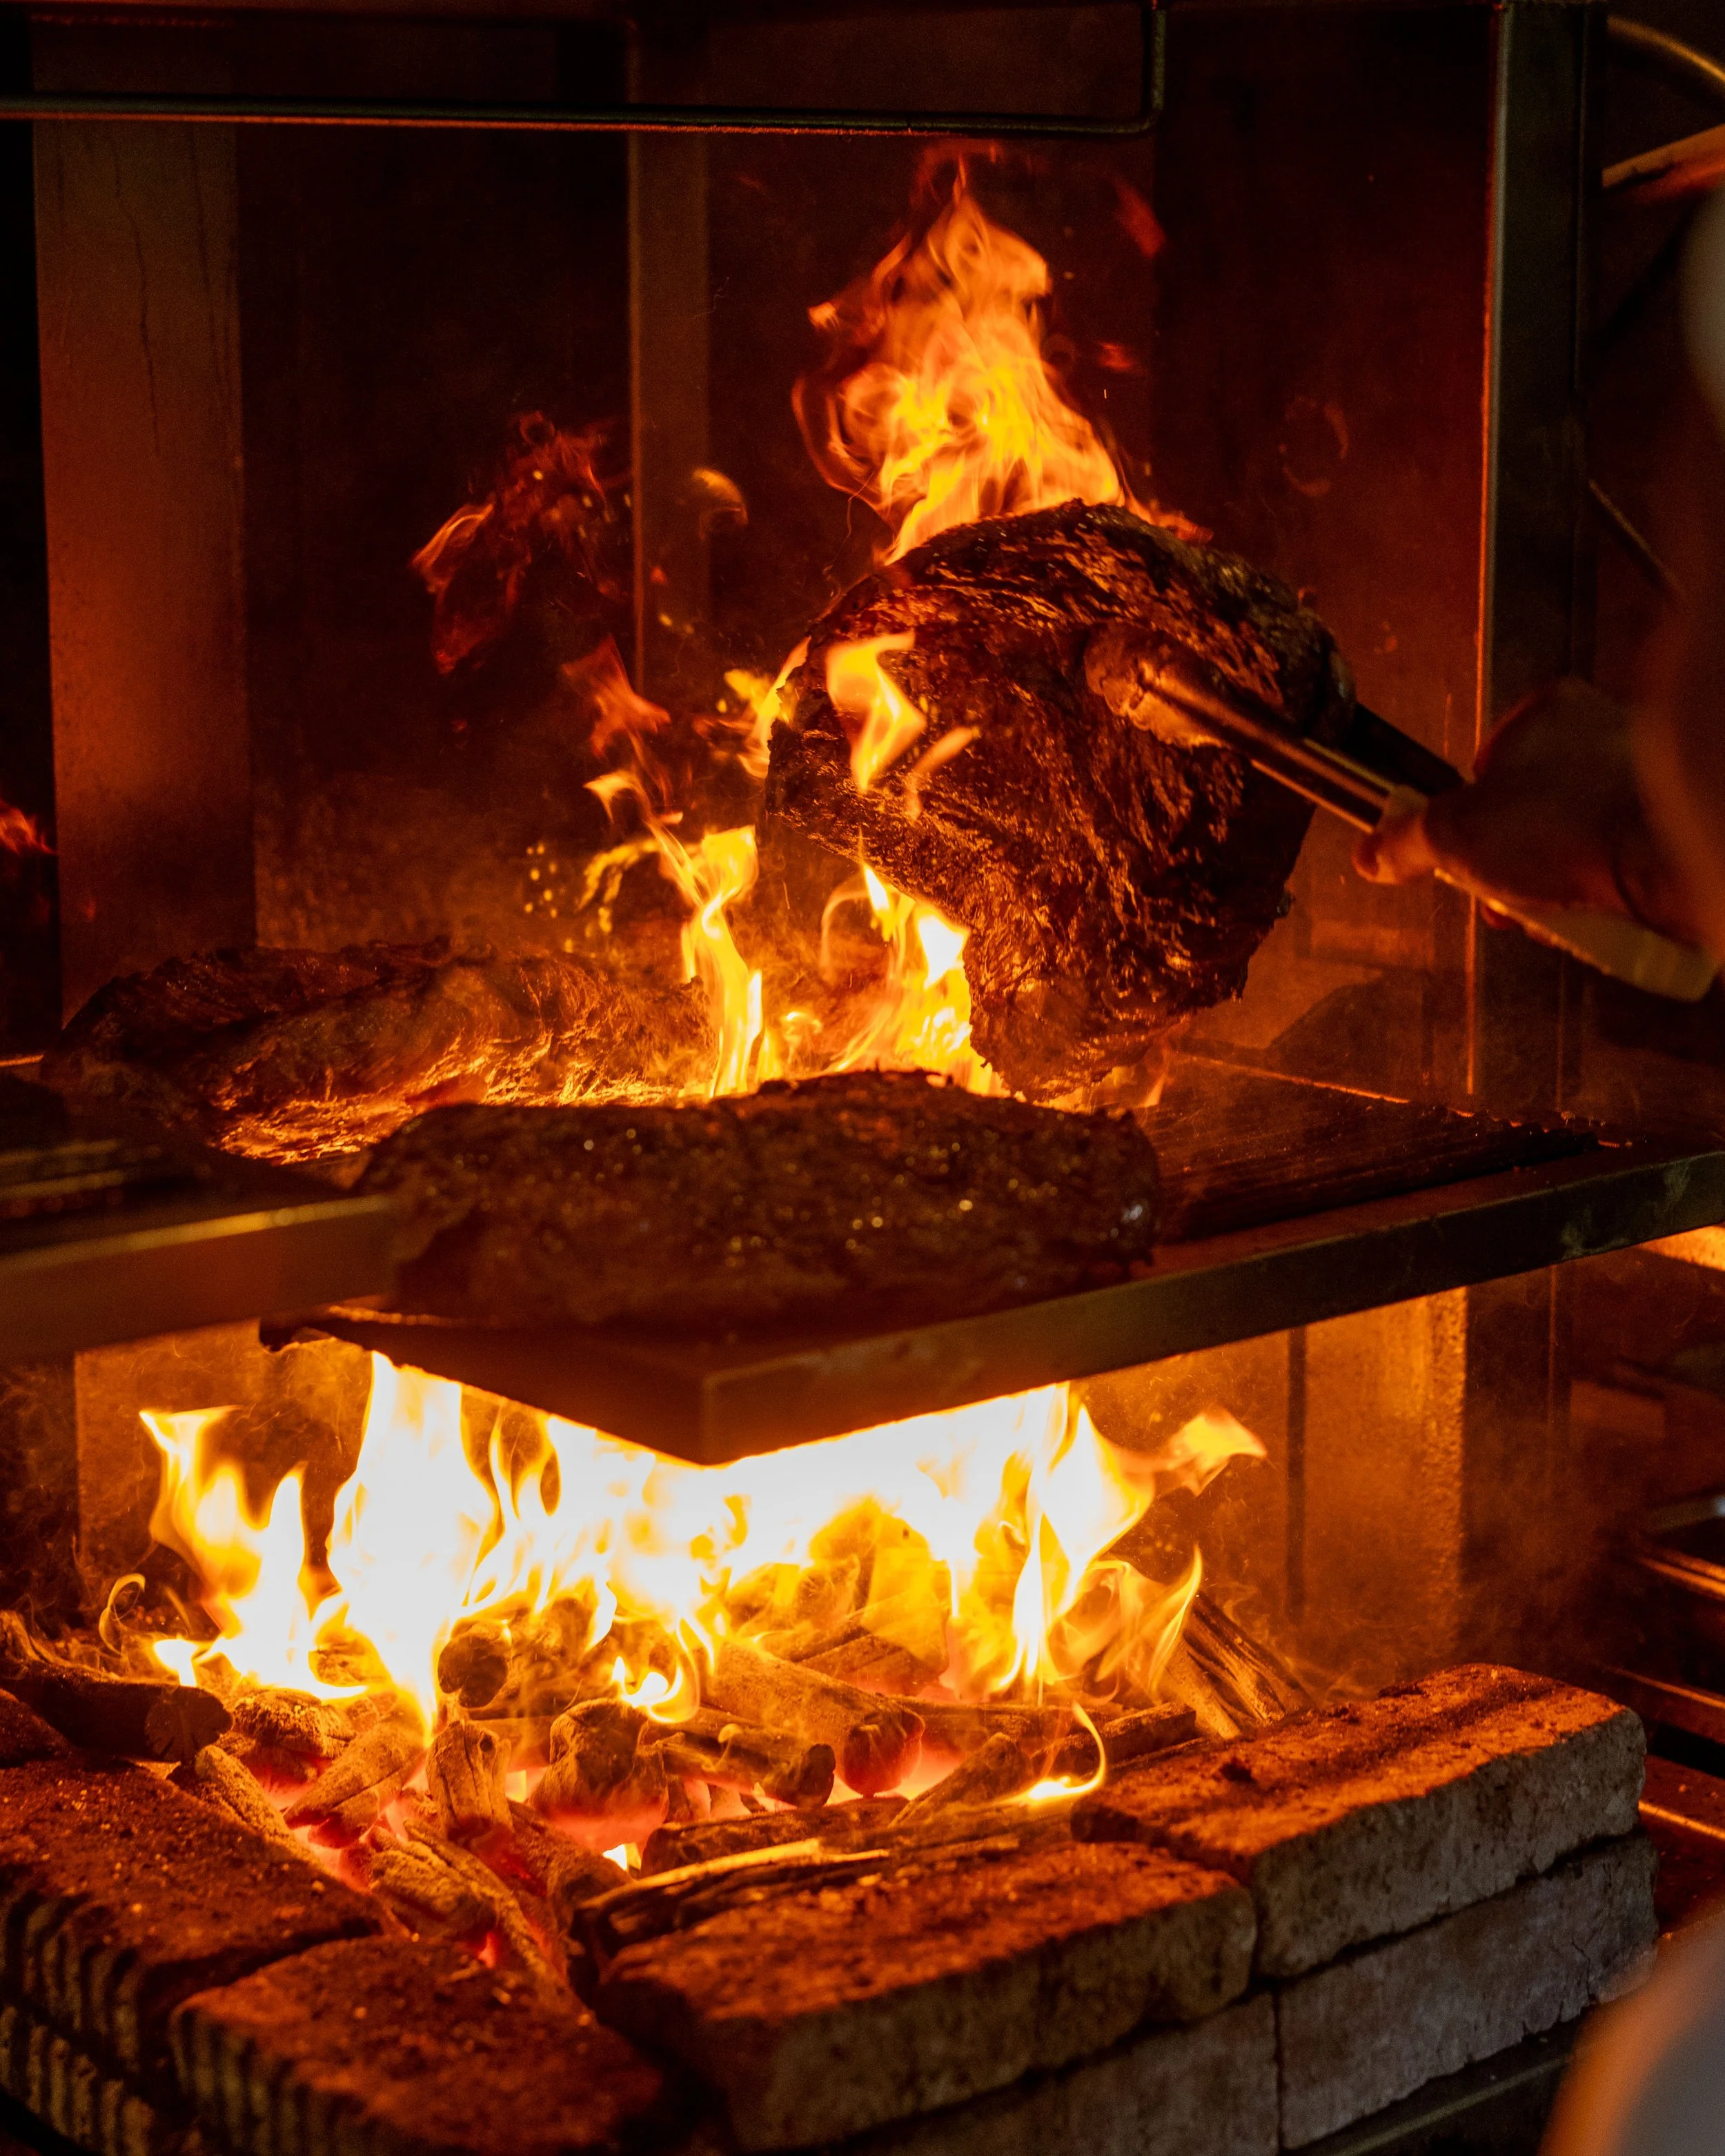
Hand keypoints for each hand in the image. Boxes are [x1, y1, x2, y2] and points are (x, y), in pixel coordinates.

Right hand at [1352, 678, 1704, 943]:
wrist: (1671, 852)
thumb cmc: (1568, 821)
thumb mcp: (1452, 833)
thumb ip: (1404, 842)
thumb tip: (1370, 854)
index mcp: (1548, 713)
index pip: (1488, 767)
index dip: (1467, 821)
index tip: (1462, 856)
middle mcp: (1603, 733)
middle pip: (1533, 813)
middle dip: (1512, 866)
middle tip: (1505, 896)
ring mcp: (1646, 779)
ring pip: (1576, 845)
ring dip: (1555, 888)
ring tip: (1556, 910)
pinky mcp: (1674, 826)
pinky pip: (1620, 867)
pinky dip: (1603, 896)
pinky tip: (1597, 913)